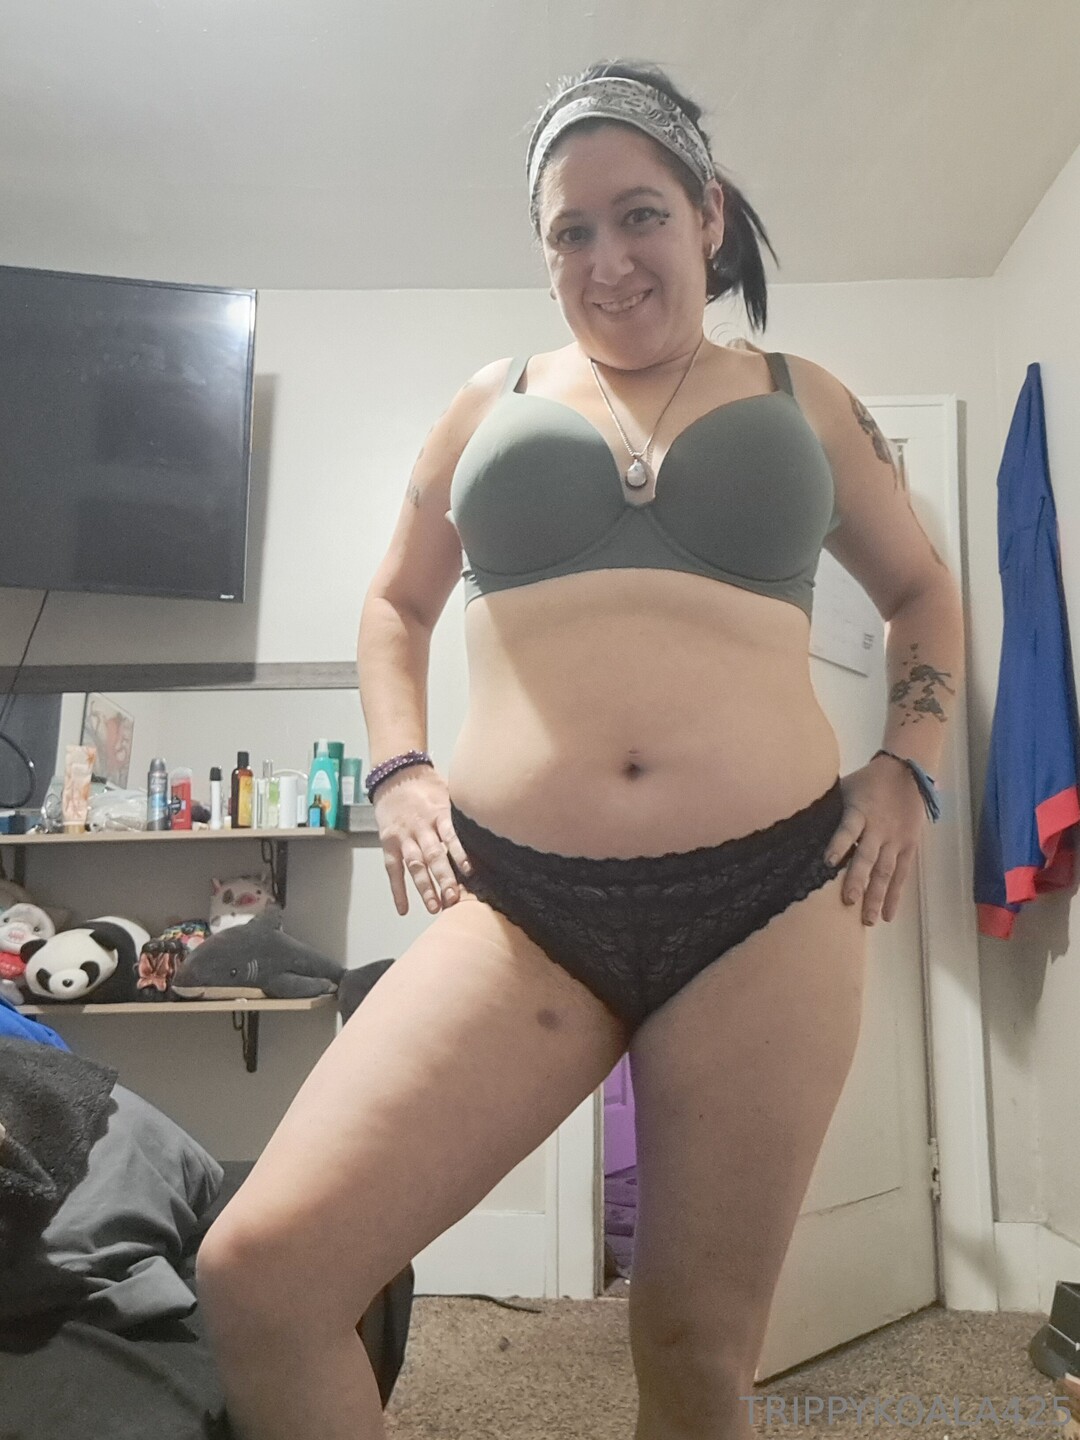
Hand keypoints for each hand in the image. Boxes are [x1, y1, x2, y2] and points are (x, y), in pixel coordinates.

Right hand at [372, 766, 472, 916]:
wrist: (395, 777)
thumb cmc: (427, 788)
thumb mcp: (449, 793)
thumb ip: (464, 813)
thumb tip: (493, 825)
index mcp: (439, 813)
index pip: (451, 835)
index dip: (460, 853)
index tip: (470, 871)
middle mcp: (421, 827)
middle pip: (433, 855)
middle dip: (444, 878)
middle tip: (454, 899)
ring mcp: (404, 836)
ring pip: (414, 865)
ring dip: (424, 888)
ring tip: (434, 908)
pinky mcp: (389, 843)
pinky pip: (393, 869)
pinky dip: (397, 890)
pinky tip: (404, 909)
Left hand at [822, 755, 928, 925]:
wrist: (907, 772)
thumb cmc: (867, 780)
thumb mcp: (844, 787)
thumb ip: (827, 806)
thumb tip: (794, 817)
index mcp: (859, 811)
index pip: (848, 829)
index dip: (839, 844)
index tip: (828, 862)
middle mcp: (878, 828)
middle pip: (868, 856)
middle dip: (858, 880)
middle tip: (848, 901)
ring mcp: (895, 839)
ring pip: (886, 871)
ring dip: (876, 896)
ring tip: (867, 919)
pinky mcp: (909, 846)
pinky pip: (901, 874)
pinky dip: (894, 894)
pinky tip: (887, 914)